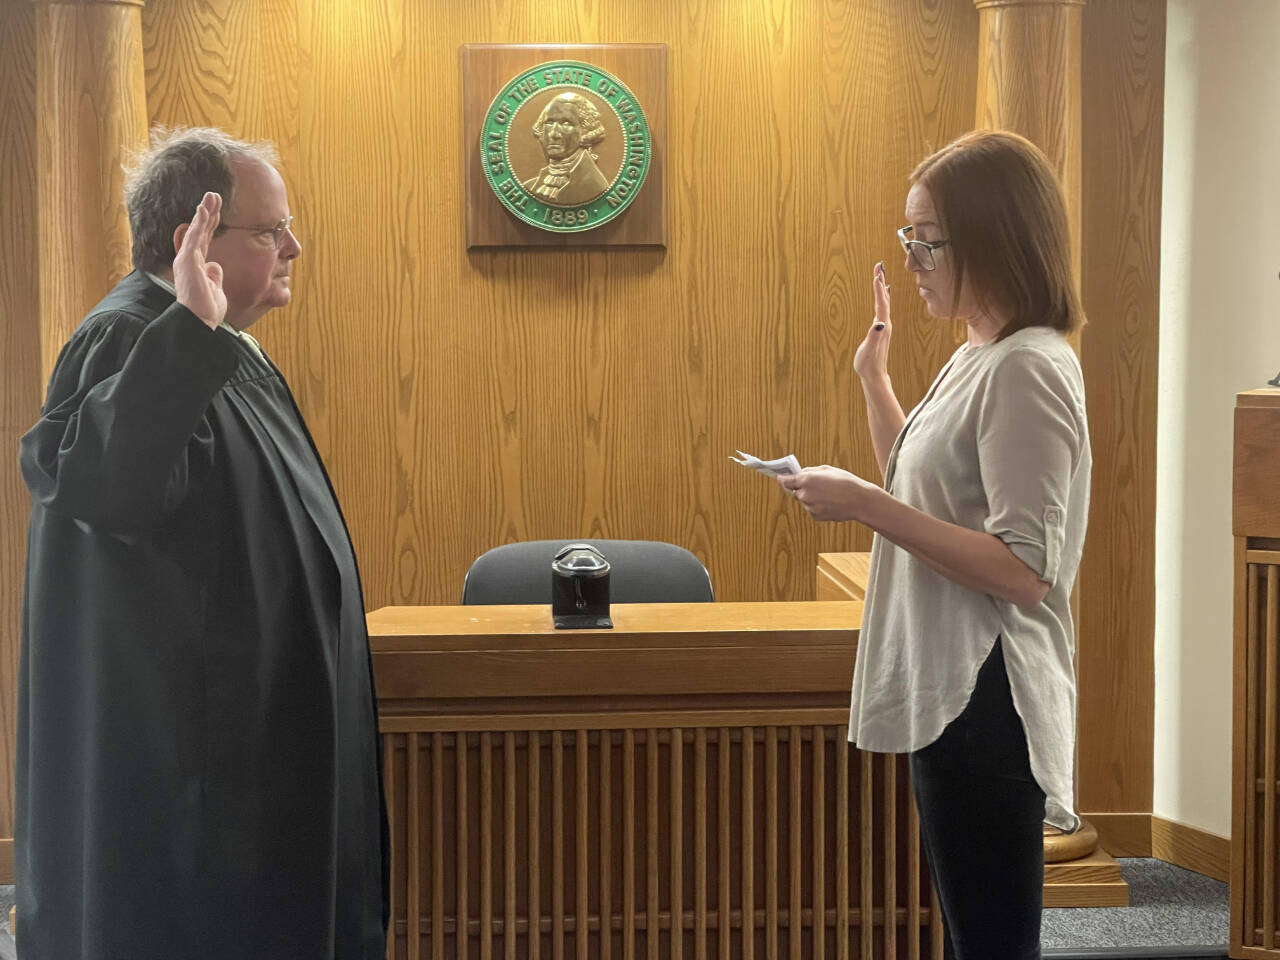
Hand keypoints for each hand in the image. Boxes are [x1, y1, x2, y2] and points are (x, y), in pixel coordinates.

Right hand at [173, 192, 226, 329]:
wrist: (199, 321)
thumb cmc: (206, 310)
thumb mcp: (215, 289)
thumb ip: (214, 276)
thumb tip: (216, 265)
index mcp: (197, 266)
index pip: (204, 240)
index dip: (210, 224)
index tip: (216, 210)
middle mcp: (189, 260)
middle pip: (200, 231)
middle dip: (208, 213)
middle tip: (215, 195)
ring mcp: (187, 259)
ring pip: (197, 230)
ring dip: (205, 212)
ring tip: (212, 196)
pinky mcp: (187, 261)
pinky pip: (195, 237)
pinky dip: (199, 222)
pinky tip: (204, 209)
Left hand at [777, 465, 877, 522]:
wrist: (859, 501)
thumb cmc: (845, 482)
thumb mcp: (826, 469)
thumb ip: (809, 471)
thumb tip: (800, 474)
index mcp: (805, 480)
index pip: (784, 481)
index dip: (782, 479)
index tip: (780, 478)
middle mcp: (804, 494)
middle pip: (794, 491)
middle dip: (801, 488)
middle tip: (816, 485)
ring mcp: (809, 507)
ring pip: (804, 501)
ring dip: (811, 497)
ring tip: (828, 494)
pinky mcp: (815, 516)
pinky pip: (812, 509)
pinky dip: (817, 506)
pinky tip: (830, 502)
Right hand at [852, 261, 891, 383]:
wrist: (875, 376)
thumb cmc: (868, 364)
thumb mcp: (868, 351)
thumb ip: (874, 337)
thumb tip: (879, 323)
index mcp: (882, 326)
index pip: (881, 303)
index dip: (878, 288)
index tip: (876, 274)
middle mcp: (885, 324)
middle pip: (884, 298)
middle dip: (881, 282)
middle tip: (878, 266)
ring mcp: (884, 326)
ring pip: (884, 302)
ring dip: (882, 287)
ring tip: (880, 275)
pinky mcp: (881, 329)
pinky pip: (883, 308)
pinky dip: (882, 298)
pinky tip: (883, 295)